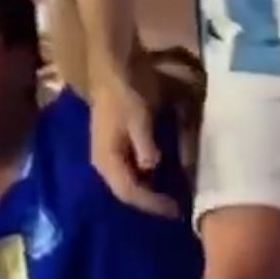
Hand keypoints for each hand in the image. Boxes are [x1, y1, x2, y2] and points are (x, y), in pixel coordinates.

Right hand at [87, 73, 178, 217]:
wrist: (115, 68)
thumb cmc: (127, 92)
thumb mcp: (139, 118)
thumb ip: (144, 145)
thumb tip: (151, 168)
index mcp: (106, 158)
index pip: (129, 192)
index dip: (152, 204)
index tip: (177, 210)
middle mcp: (102, 161)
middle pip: (125, 192)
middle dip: (149, 202)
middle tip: (176, 208)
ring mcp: (106, 153)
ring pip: (125, 182)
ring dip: (146, 191)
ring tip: (169, 196)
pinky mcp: (113, 145)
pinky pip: (127, 171)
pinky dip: (144, 178)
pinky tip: (158, 176)